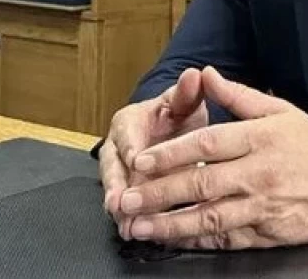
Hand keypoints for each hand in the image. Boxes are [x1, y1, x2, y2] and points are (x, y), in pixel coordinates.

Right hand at [99, 68, 207, 234]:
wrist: (173, 131)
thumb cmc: (177, 114)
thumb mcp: (184, 101)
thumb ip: (187, 91)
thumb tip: (195, 74)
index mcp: (128, 122)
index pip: (126, 133)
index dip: (130, 146)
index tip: (135, 159)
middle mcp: (117, 148)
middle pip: (112, 168)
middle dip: (115, 186)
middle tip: (118, 203)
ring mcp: (121, 173)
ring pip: (116, 190)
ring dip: (120, 208)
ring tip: (126, 225)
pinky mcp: (128, 191)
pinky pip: (126, 206)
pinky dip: (130, 219)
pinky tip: (134, 232)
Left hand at [117, 66, 307, 249]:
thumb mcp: (279, 112)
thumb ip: (238, 95)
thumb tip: (205, 74)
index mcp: (259, 138)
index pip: (207, 144)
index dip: (170, 154)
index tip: (141, 161)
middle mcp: (259, 173)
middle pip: (201, 183)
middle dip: (159, 193)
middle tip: (127, 200)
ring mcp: (262, 206)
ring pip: (209, 217)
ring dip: (170, 224)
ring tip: (140, 227)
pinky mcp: (267, 232)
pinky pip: (226, 239)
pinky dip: (198, 241)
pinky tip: (175, 241)